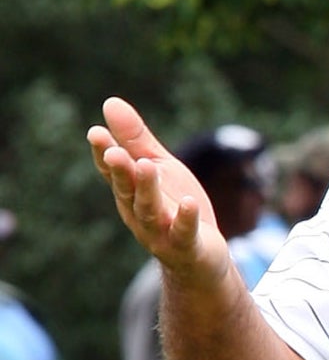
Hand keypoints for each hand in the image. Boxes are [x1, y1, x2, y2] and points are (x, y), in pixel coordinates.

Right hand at [88, 98, 230, 280]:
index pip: (112, 171)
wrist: (200, 256)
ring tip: (147, 166)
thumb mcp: (159, 168)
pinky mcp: (186, 245)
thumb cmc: (175, 207)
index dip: (104, 153)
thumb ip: (136, 140)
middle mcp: (139, 212)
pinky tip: (189, 203)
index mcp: (130, 192)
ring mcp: (161, 232)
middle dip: (120, 172)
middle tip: (115, 152)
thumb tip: (110, 102)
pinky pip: (184, 233)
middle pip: (127, 190)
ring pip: (150, 210)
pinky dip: (185, 219)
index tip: (95, 132)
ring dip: (147, 189)